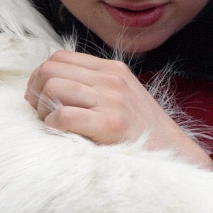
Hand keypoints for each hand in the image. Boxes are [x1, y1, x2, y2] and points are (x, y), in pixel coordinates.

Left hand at [25, 51, 212, 167]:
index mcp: (112, 68)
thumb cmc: (142, 130)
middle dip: (35, 91)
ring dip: (43, 109)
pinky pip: (63, 115)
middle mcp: (111, 79)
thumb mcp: (122, 95)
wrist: (177, 155)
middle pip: (50, 69)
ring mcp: (112, 100)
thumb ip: (93, 85)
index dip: (41, 76)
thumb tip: (50, 83)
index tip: (41, 98)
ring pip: (53, 87)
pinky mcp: (111, 124)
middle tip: (40, 112)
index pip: (59, 57)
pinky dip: (52, 126)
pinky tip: (61, 135)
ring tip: (52, 124)